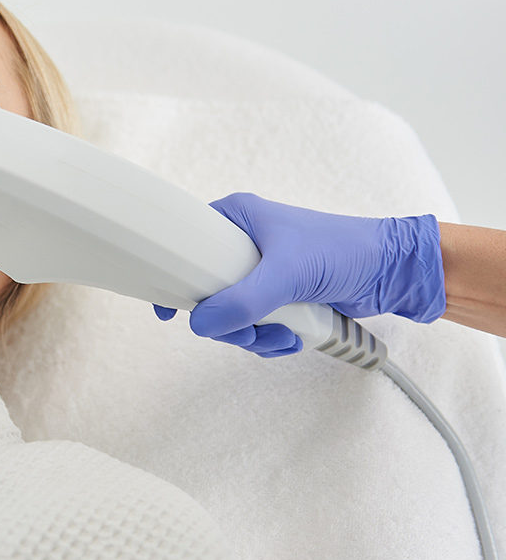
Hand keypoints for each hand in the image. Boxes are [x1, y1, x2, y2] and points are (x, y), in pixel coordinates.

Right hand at [154, 193, 445, 356]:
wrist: (392, 271)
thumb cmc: (344, 250)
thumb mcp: (286, 272)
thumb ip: (242, 300)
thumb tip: (201, 324)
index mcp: (236, 219)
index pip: (186, 244)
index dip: (174, 278)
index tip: (168, 311)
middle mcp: (243, 244)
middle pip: (207, 291)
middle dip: (226, 321)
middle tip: (246, 332)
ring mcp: (260, 273)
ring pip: (231, 314)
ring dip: (252, 335)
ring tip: (280, 336)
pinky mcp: (278, 297)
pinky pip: (255, 325)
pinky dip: (270, 339)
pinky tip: (293, 337)